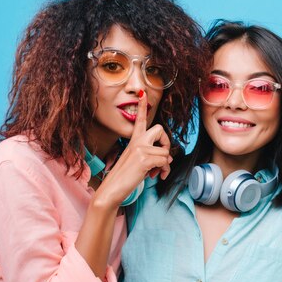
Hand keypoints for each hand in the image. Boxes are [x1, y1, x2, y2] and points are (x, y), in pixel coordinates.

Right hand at [95, 90, 171, 205]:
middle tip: (162, 156)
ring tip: (158, 173)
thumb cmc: (125, 177)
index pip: (140, 119)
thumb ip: (152, 155)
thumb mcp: (139, 162)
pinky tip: (156, 176)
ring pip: (165, 151)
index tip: (142, 92)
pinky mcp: (144, 159)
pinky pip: (164, 161)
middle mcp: (137, 141)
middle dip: (166, 143)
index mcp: (134, 140)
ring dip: (165, 165)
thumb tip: (168, 158)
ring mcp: (140, 149)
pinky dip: (163, 171)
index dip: (142, 105)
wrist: (112, 189)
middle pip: (160, 129)